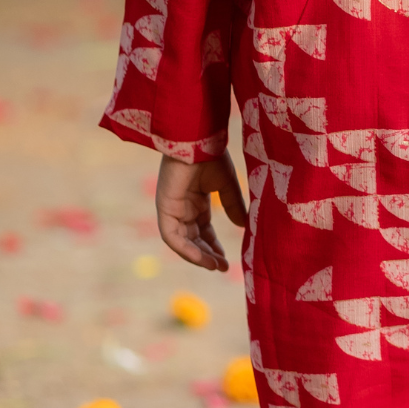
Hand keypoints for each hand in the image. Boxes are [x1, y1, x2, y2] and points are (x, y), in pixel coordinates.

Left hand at [155, 152, 247, 272]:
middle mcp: (182, 206)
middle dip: (207, 254)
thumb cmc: (211, 155)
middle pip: (193, 239)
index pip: (203, 230)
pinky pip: (172, 237)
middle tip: (222, 267)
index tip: (226, 261)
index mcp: (195, 200)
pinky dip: (186, 250)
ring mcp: (172, 208)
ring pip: (182, 242)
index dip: (214, 246)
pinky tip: (203, 258)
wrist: (198, 140)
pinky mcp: (165, 208)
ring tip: (215, 266)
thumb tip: (243, 226)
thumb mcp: (227, 185)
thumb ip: (233, 206)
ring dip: (198, 256)